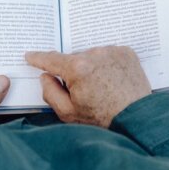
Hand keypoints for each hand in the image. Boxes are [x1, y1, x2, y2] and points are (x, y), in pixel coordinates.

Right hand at [24, 46, 151, 127]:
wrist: (138, 117)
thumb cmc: (103, 118)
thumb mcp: (68, 112)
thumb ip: (50, 92)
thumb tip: (46, 76)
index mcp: (77, 68)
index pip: (51, 59)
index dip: (38, 58)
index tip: (30, 56)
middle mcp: (95, 54)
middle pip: (73, 59)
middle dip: (72, 72)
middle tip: (84, 91)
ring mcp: (112, 51)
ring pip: (91, 56)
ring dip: (90, 67)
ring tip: (101, 87)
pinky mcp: (126, 52)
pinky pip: (108, 55)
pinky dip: (106, 64)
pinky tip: (111, 80)